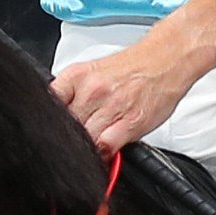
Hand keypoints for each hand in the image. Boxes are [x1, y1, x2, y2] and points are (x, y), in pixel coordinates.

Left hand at [51, 0, 215, 154]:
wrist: (167, 59)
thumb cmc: (134, 68)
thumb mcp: (94, 72)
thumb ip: (75, 94)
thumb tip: (61, 117)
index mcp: (77, 76)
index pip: (49, 105)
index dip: (49, 124)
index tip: (50, 134)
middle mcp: (91, 91)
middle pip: (66, 127)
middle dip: (70, 138)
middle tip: (77, 143)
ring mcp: (110, 107)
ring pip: (83, 139)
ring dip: (86, 148)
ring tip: (92, 149)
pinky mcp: (129, 123)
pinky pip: (104, 147)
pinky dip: (102, 155)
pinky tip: (104, 155)